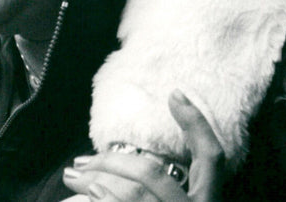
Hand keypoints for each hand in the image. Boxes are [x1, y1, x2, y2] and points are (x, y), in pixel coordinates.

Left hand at [62, 90, 224, 200]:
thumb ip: (168, 192)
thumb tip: (129, 162)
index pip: (212, 158)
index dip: (196, 124)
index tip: (175, 94)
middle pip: (150, 174)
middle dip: (111, 161)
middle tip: (82, 162)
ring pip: (128, 195)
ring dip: (94, 181)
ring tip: (73, 178)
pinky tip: (80, 200)